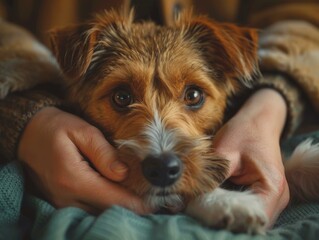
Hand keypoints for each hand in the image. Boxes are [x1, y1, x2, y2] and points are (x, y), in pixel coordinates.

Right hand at [18, 107, 149, 214]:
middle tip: (152, 200)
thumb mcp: (81, 131)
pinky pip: (88, 209)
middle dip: (131, 207)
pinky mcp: (61, 201)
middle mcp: (66, 197)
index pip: (112, 198)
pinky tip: (118, 196)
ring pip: (97, 213)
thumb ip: (103, 152)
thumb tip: (124, 172)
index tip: (155, 203)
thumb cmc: (55, 127)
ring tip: (139, 197)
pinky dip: (105, 205)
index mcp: (73, 179)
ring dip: (118, 207)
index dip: (136, 203)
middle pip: (107, 211)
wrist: (27, 134)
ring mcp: (62, 202)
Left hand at [213, 89, 289, 226]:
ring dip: (229, 212)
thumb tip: (196, 200)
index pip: (250, 217)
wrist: (258, 120)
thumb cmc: (244, 132)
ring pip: (249, 217)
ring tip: (209, 203)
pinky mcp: (266, 194)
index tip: (206, 210)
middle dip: (226, 216)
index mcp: (272, 186)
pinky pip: (249, 208)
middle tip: (203, 208)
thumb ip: (214, 179)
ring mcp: (274, 197)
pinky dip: (233, 206)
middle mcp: (279, 197)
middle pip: (251, 221)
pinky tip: (218, 199)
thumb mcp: (225, 153)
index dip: (227, 216)